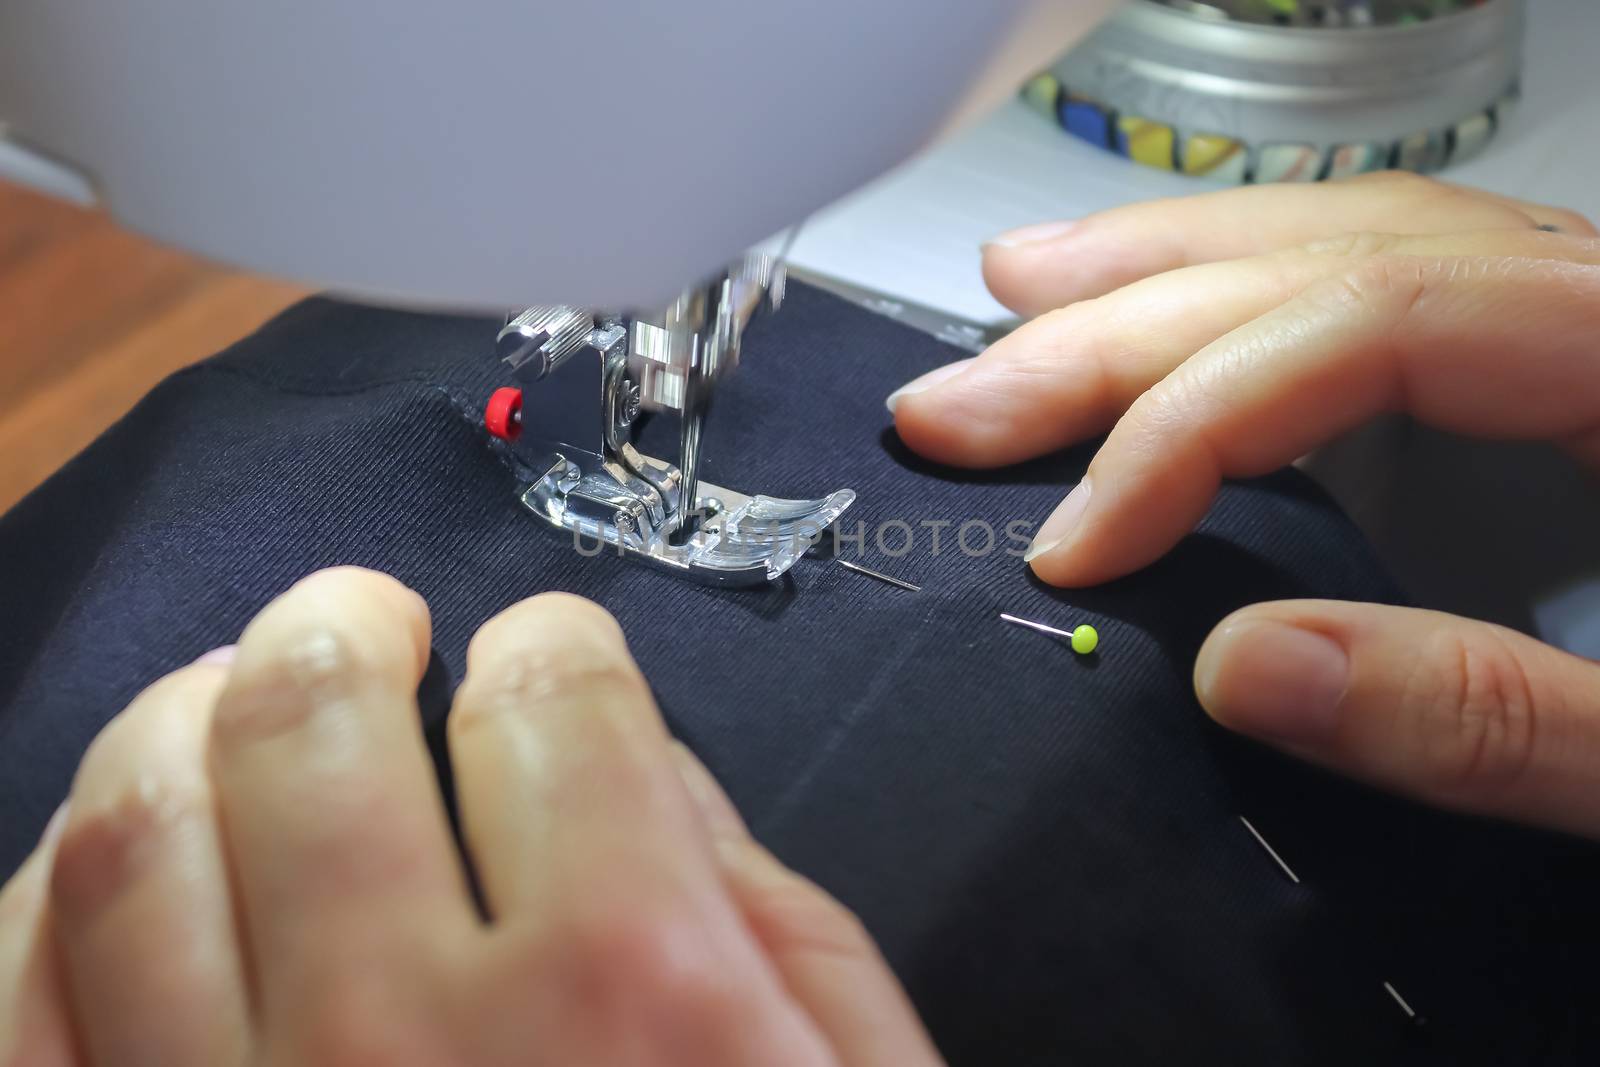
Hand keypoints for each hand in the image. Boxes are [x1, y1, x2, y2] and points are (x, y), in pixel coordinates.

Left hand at [0, 568, 939, 1066]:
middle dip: (340, 630)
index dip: (556, 649)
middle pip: (313, 724)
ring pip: (128, 844)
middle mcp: (415, 1042)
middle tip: (361, 622)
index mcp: (636, 993)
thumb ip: (775, 914)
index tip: (550, 659)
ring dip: (171, 721)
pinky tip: (109, 863)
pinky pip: (20, 1017)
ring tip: (221, 697)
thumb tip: (642, 758)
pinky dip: (42, 904)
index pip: (554, 699)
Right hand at [889, 172, 1599, 838]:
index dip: (1187, 425)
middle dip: (1115, 326)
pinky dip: (1254, 288)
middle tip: (955, 400)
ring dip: (1165, 265)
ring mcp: (1590, 317)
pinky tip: (1179, 304)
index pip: (1365, 327)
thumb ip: (1489, 719)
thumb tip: (1240, 669)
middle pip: (1325, 256)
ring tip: (1020, 293)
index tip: (1074, 542)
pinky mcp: (1572, 361)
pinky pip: (1386, 277)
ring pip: (1347, 235)